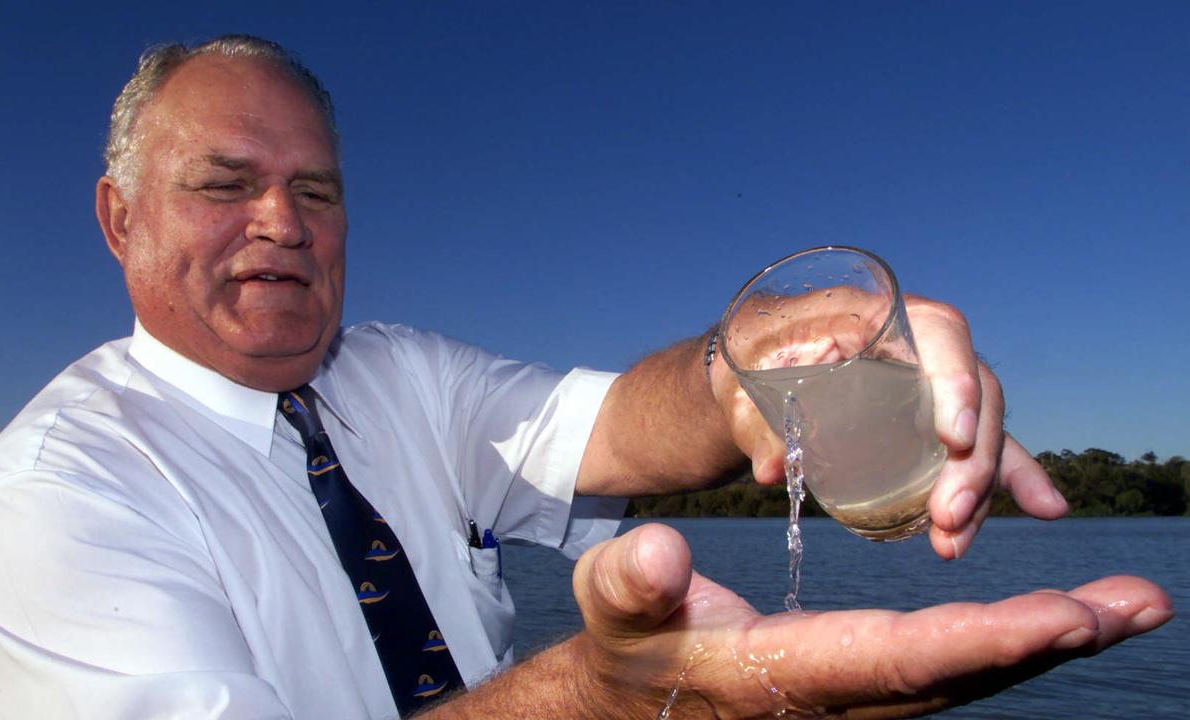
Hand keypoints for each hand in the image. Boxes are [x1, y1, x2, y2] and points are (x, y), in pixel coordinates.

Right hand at [572, 524, 1172, 719]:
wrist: (638, 698)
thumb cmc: (632, 642)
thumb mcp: (614, 603)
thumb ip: (633, 578)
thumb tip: (667, 550)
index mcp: (787, 674)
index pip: (898, 660)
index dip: (983, 642)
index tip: (1063, 616)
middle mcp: (839, 699)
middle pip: (961, 676)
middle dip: (1051, 643)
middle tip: (1138, 605)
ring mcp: (858, 700)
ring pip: (967, 675)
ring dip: (1050, 643)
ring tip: (1126, 606)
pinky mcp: (866, 687)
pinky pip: (951, 669)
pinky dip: (1011, 645)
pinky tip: (1058, 622)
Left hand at [708, 293, 1064, 558]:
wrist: (750, 370)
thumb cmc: (748, 359)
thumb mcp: (744, 378)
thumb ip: (755, 417)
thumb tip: (770, 470)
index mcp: (876, 312)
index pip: (940, 331)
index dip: (957, 378)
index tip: (953, 437)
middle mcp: (917, 345)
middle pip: (973, 392)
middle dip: (973, 461)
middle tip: (947, 517)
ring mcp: (930, 386)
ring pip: (981, 430)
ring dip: (982, 491)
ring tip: (953, 543)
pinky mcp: (931, 423)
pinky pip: (977, 448)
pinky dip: (1008, 480)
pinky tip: (1045, 508)